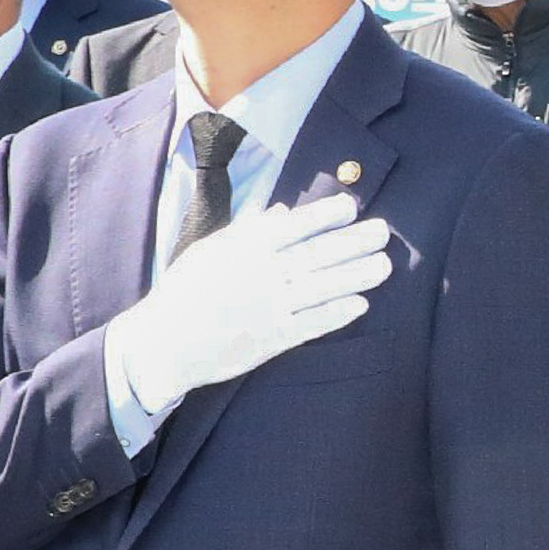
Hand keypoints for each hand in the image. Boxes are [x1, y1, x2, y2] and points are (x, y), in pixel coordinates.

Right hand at [107, 193, 392, 415]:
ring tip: (384, 265)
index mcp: (244, 249)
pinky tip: (361, 304)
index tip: (351, 206)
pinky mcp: (272, 340)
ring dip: (357, 275)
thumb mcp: (211, 251)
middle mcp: (261, 275)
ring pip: (322, 287)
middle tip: (384, 232)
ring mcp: (269, 308)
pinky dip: (337, 314)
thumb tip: (284, 211)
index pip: (294, 225)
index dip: (325, 215)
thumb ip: (249, 231)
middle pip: (317, 254)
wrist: (164, 343)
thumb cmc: (184, 292)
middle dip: (354, 242)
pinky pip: (312, 324)